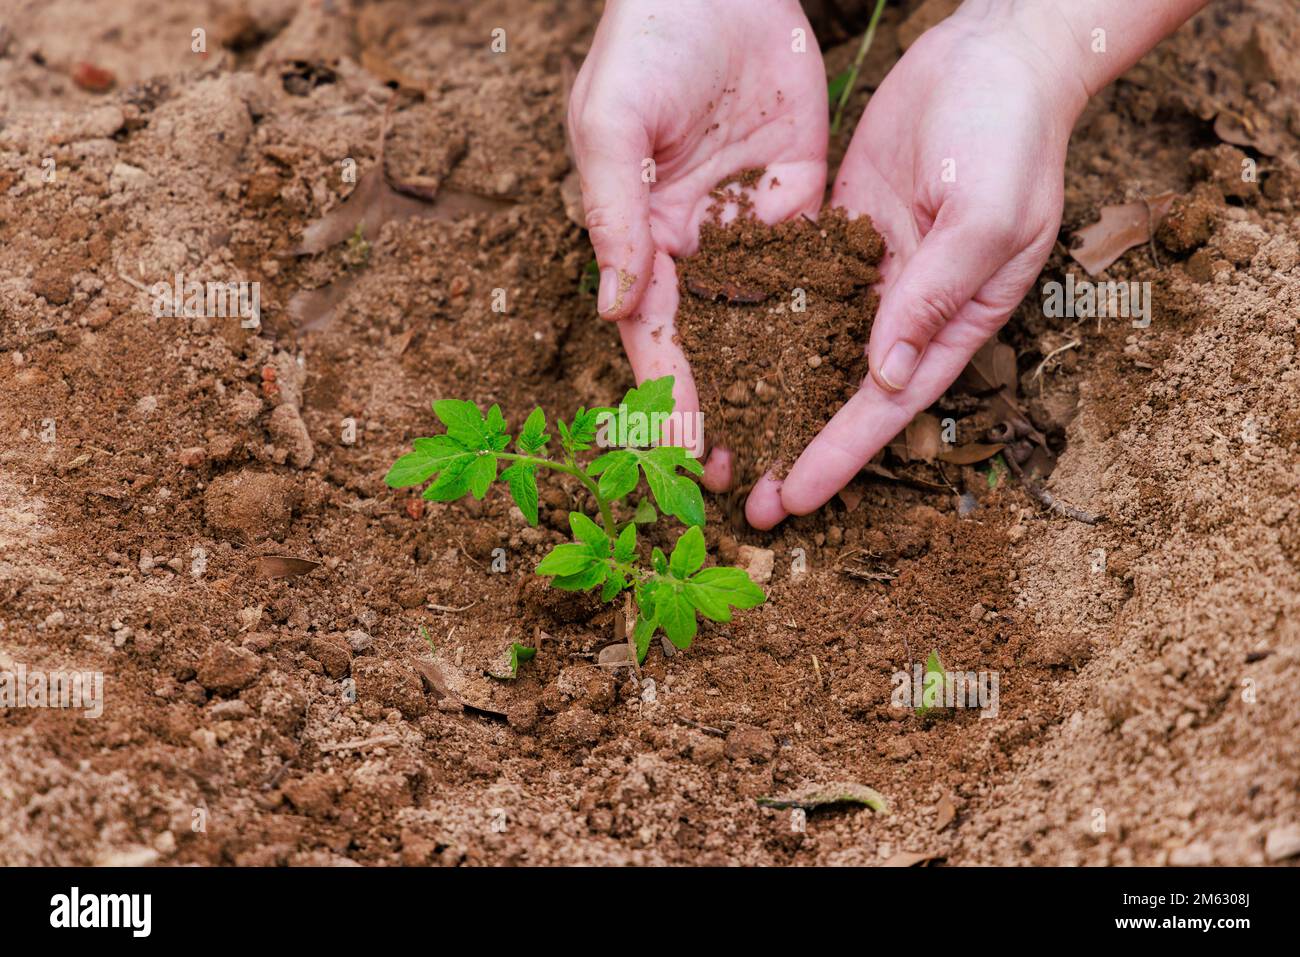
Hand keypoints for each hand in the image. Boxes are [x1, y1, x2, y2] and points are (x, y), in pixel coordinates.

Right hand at [567, 0, 827, 478]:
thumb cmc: (644, 46)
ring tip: (796, 448)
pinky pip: (814, 270)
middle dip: (726, 411)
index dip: (669, 397)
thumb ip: (616, 217)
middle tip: (743, 479)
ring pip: (766, 323)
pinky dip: (825, 320)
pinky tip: (846, 373)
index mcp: (641, 239)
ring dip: (777, 387)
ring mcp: (752, 229)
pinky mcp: (803, 202)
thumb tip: (618, 309)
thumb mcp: (612, 128)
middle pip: (713, 348)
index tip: (685, 456)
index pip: (655, 337)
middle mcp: (697, 249)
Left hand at [745, 7, 1089, 527]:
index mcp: (952, 320)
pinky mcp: (838, 233)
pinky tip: (718, 354)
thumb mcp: (984, 217)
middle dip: (795, 443)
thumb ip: (933, 295)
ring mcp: (868, 272)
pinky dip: (761, 322)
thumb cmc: (1011, 135)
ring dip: (770, 395)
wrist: (993, 54)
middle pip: (842, 392)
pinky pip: (794, 286)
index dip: (840, 453)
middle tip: (745, 498)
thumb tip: (886, 377)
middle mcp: (905, 309)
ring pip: (811, 348)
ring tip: (722, 439)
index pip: (889, 404)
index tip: (795, 497)